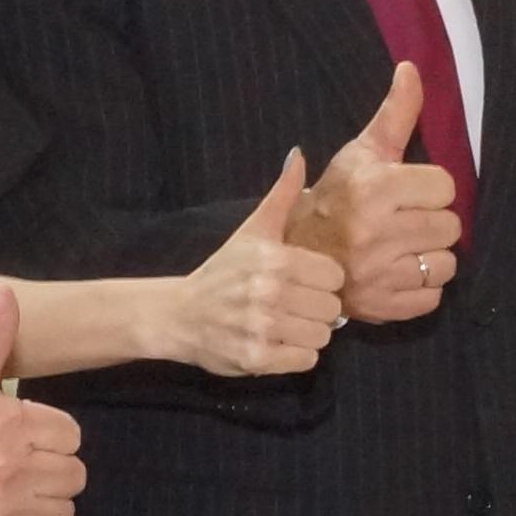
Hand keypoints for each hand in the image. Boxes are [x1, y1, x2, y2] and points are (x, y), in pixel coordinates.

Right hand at [0, 290, 86, 515]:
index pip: (71, 436)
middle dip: (53, 466)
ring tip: (19, 487)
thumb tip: (6, 294)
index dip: (53, 434)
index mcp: (8, 426)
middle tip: (24, 461)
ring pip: (62, 512)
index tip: (28, 433)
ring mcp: (0, 511)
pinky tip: (4, 510)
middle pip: (74, 476)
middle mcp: (9, 471)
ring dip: (45, 500)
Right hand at [166, 155, 343, 376]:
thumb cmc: (223, 271)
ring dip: (308, 334)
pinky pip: (306, 361)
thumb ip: (282, 195)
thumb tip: (299, 155)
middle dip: (317, 309)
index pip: (335, 276)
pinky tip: (277, 343)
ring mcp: (262, 328)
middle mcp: (269, 292)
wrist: (180, 314)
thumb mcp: (252, 229)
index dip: (323, 280)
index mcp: (274, 258)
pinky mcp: (257, 359)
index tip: (303, 281)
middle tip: (294, 305)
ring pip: (322, 337)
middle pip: (331, 309)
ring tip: (286, 324)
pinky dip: (296, 356)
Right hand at [289, 62, 466, 318]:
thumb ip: (395, 113)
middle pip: (450, 226)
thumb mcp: (360, 152)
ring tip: (403, 247)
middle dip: (432, 222)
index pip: (445, 187)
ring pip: (446, 264)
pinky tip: (398, 272)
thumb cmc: (335, 197)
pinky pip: (433, 297)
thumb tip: (412, 68)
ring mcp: (378, 275)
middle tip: (405, 221)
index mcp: (373, 190)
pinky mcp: (383, 307)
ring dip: (430, 256)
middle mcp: (375, 233)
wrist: (293, 254)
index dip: (429, 188)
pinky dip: (421, 287)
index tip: (405, 193)